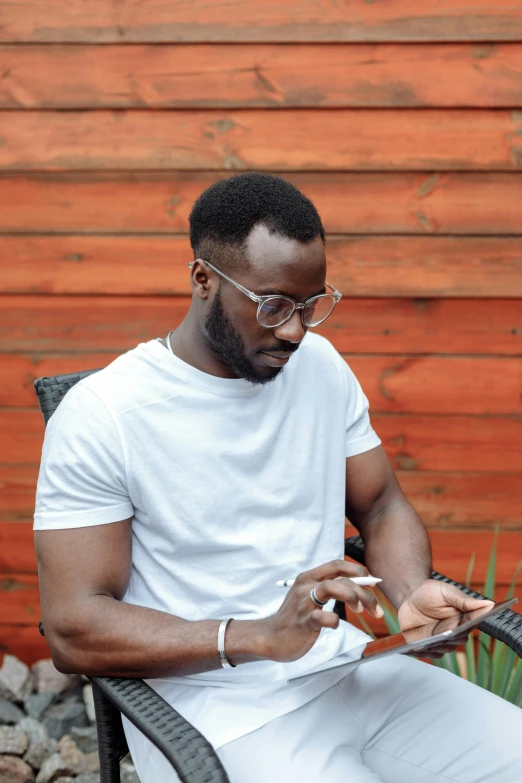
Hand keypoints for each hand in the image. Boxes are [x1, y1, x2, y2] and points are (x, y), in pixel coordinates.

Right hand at [262, 559, 383, 662]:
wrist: (270, 637)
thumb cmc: (295, 618)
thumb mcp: (309, 597)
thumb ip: (328, 590)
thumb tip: (358, 588)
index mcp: (308, 578)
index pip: (336, 564)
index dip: (356, 570)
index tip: (371, 582)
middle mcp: (306, 586)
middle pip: (340, 578)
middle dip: (363, 591)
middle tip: (374, 608)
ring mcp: (303, 603)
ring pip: (331, 587)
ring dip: (352, 596)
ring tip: (359, 610)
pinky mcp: (303, 621)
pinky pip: (323, 617)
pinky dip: (334, 620)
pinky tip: (335, 625)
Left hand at [398, 579, 493, 658]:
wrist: (409, 597)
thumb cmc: (430, 592)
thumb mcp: (446, 592)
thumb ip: (464, 600)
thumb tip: (489, 604)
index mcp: (463, 618)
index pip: (471, 625)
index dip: (467, 626)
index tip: (460, 625)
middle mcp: (455, 632)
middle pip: (458, 640)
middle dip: (451, 636)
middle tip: (443, 632)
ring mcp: (442, 641)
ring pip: (445, 649)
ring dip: (437, 645)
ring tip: (428, 641)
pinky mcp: (428, 647)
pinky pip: (430, 654)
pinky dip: (425, 651)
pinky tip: (418, 646)